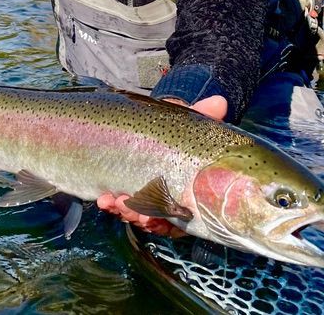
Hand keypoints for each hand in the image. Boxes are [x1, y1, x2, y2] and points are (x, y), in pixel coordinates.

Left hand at [96, 94, 227, 235]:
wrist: (151, 122)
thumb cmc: (175, 126)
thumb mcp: (187, 121)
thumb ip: (203, 114)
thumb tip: (220, 102)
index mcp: (188, 190)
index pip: (181, 217)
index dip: (166, 221)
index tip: (150, 217)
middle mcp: (170, 200)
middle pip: (157, 220)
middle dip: (138, 216)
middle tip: (124, 204)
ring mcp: (148, 198)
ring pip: (137, 215)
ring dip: (123, 211)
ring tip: (110, 201)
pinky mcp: (127, 193)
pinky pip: (121, 207)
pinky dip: (111, 206)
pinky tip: (102, 199)